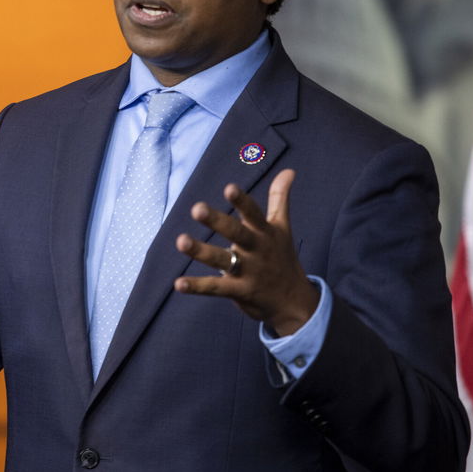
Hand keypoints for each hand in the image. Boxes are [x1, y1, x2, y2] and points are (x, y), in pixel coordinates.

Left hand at [174, 169, 318, 336]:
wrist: (294, 301)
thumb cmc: (282, 257)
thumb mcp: (282, 227)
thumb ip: (280, 198)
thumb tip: (289, 169)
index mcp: (265, 233)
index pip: (253, 214)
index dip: (242, 201)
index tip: (229, 188)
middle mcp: (256, 250)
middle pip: (236, 233)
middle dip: (217, 222)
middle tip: (196, 208)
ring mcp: (248, 272)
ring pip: (221, 259)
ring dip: (200, 251)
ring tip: (180, 241)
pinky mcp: (239, 291)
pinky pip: (215, 288)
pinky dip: (196, 286)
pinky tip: (178, 283)